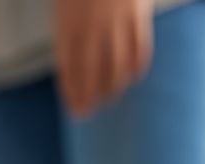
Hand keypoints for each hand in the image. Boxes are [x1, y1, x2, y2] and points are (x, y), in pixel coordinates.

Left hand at [53, 0, 153, 116]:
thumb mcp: (65, 4)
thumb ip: (68, 29)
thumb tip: (71, 64)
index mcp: (68, 22)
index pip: (67, 67)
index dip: (70, 91)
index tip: (73, 107)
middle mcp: (91, 26)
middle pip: (89, 72)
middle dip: (88, 97)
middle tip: (87, 112)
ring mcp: (116, 21)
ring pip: (116, 65)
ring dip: (112, 87)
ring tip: (109, 98)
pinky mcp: (138, 14)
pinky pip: (139, 49)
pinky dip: (135, 68)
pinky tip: (131, 78)